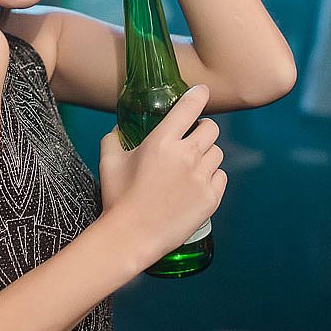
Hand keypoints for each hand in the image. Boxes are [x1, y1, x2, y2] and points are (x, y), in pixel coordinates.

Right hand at [97, 84, 227, 268]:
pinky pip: (221, 176)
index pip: (190, 107)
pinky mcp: (211, 198)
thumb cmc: (118, 198)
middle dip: (202, 130)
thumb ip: (114, 138)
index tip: (201, 93)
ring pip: (218, 153)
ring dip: (206, 155)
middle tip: (191, 140)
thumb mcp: (109, 161)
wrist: (130, 237)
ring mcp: (201, 178)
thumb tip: (120, 129)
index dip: (199, 96)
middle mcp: (186, 156)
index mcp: (162, 142)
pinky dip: (212, 177)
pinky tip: (196, 185)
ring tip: (191, 167)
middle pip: (211, 128)